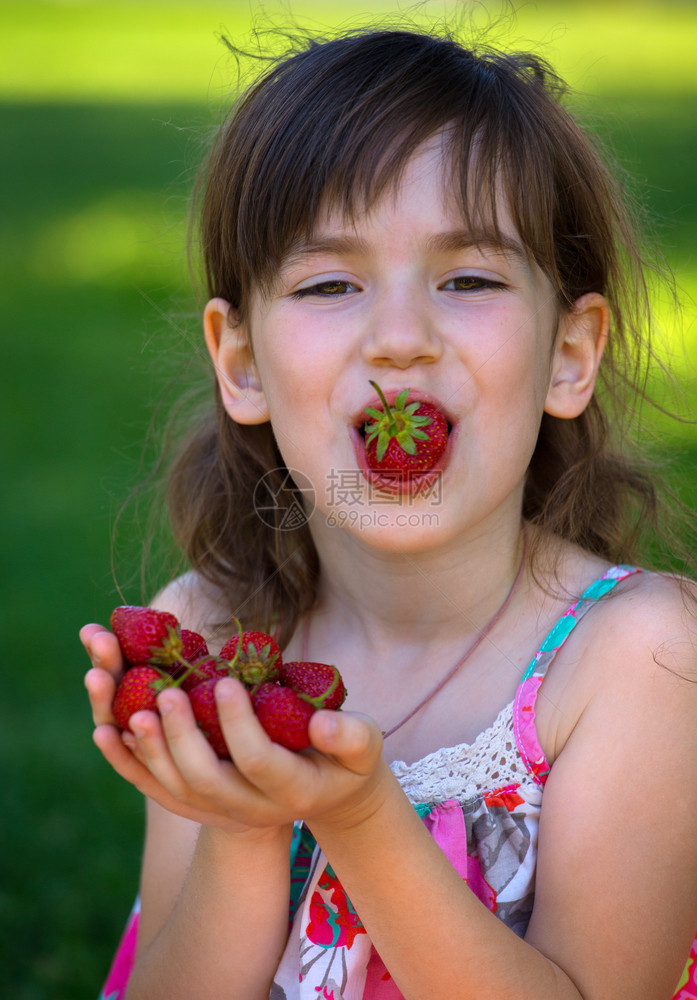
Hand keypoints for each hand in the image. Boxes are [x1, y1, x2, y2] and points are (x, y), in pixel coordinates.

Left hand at [81, 625, 386, 832]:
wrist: (326, 795)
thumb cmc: (348, 758)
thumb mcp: (364, 745)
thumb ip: (351, 735)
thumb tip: (321, 723)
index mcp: (292, 789)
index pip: (259, 761)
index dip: (239, 725)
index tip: (223, 681)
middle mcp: (250, 809)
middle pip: (204, 780)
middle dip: (181, 736)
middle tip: (167, 691)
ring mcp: (220, 812)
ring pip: (172, 788)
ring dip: (146, 748)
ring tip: (133, 706)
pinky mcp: (197, 805)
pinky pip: (155, 789)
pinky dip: (129, 763)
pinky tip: (105, 729)